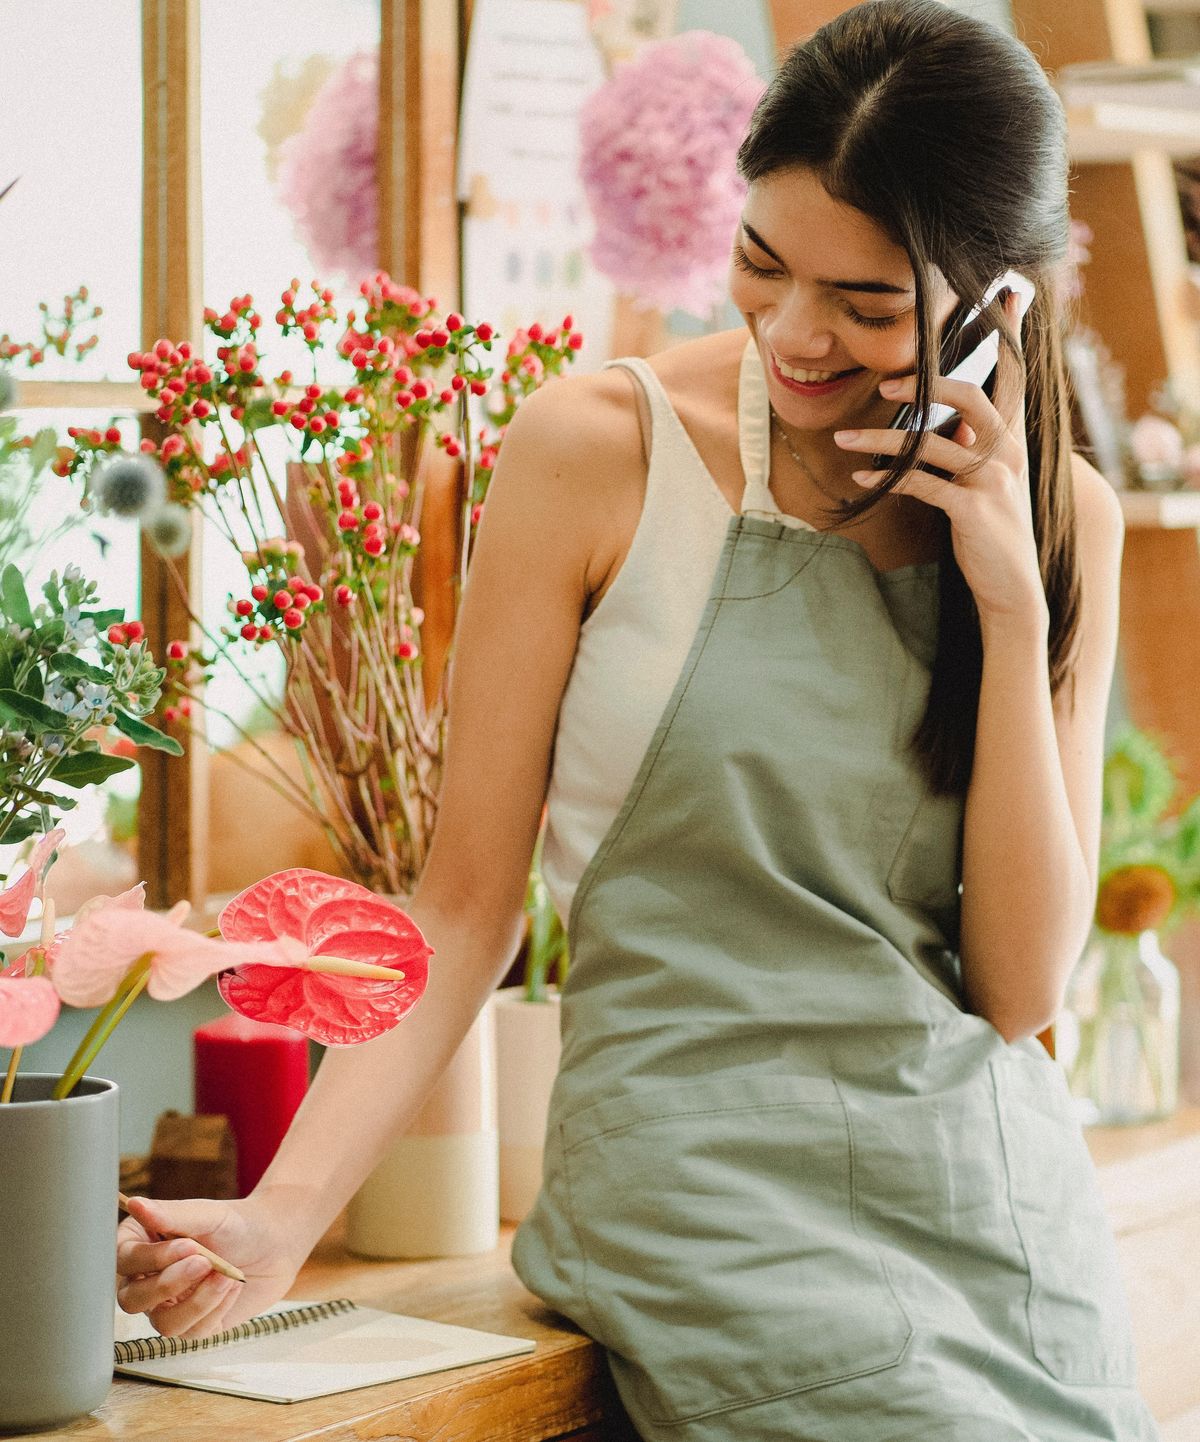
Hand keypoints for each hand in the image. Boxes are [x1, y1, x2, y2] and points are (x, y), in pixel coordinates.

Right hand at [117, 1191, 305, 1339]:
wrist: (276, 1243)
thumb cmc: (237, 1224)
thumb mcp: (208, 1214)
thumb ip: (171, 1214)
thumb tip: (133, 1204)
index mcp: (143, 1245)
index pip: (122, 1260)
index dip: (150, 1259)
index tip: (187, 1245)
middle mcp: (149, 1280)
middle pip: (132, 1300)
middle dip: (168, 1284)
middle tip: (204, 1261)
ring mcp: (169, 1306)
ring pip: (162, 1324)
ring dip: (198, 1300)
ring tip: (226, 1274)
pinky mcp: (194, 1326)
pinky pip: (192, 1332)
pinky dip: (216, 1307)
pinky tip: (232, 1286)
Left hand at [833, 291, 1047, 627]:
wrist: (1011, 587)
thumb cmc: (992, 529)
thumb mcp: (987, 480)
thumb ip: (972, 447)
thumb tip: (948, 424)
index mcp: (1010, 438)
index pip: (1013, 375)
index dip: (1010, 333)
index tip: (1006, 291)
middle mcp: (1007, 452)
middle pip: (971, 396)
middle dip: (926, 383)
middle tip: (884, 380)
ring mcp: (991, 481)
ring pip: (932, 443)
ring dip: (882, 437)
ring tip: (843, 437)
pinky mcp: (972, 510)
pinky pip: (922, 484)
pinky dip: (888, 478)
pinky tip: (861, 477)